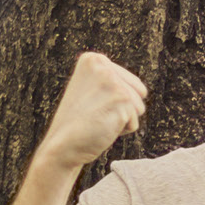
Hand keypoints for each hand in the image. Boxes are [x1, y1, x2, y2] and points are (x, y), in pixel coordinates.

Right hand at [37, 51, 147, 172]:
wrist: (62, 145)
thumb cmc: (78, 122)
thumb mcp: (91, 92)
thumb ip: (110, 82)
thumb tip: (141, 89)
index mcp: (92, 60)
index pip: (130, 82)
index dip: (114, 101)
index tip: (91, 104)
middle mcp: (103, 66)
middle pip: (139, 92)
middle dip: (123, 109)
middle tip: (96, 113)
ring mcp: (113, 82)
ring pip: (139, 107)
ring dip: (123, 119)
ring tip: (99, 119)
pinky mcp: (122, 99)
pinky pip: (135, 122)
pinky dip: (123, 130)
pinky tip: (102, 127)